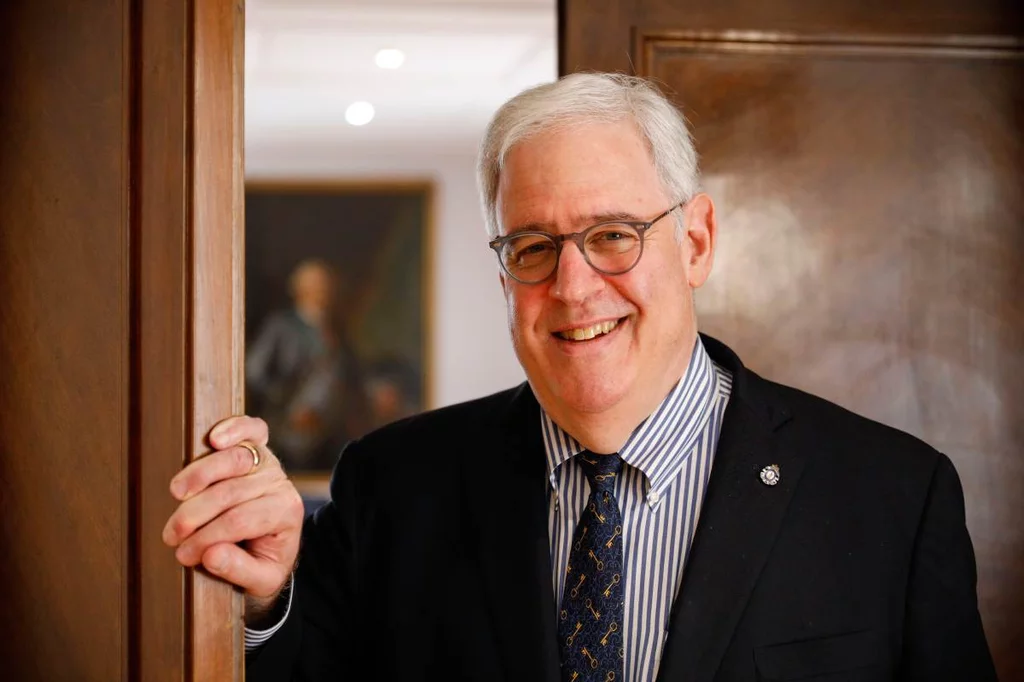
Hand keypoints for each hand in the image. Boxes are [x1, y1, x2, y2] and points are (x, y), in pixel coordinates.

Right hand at [162, 416, 304, 616]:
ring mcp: (268, 462)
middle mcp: (280, 484)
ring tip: (176, 494)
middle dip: (193, 515)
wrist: (276, 542)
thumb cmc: (266, 561)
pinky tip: (214, 438)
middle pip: (230, 492)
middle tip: (171, 536)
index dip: (206, 537)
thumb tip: (210, 554)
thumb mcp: (261, 580)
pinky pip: (251, 429)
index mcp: (286, 514)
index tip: (183, 555)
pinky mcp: (257, 447)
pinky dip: (234, 428)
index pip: (239, 520)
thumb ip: (239, 570)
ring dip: (199, 474)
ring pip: (235, 458)